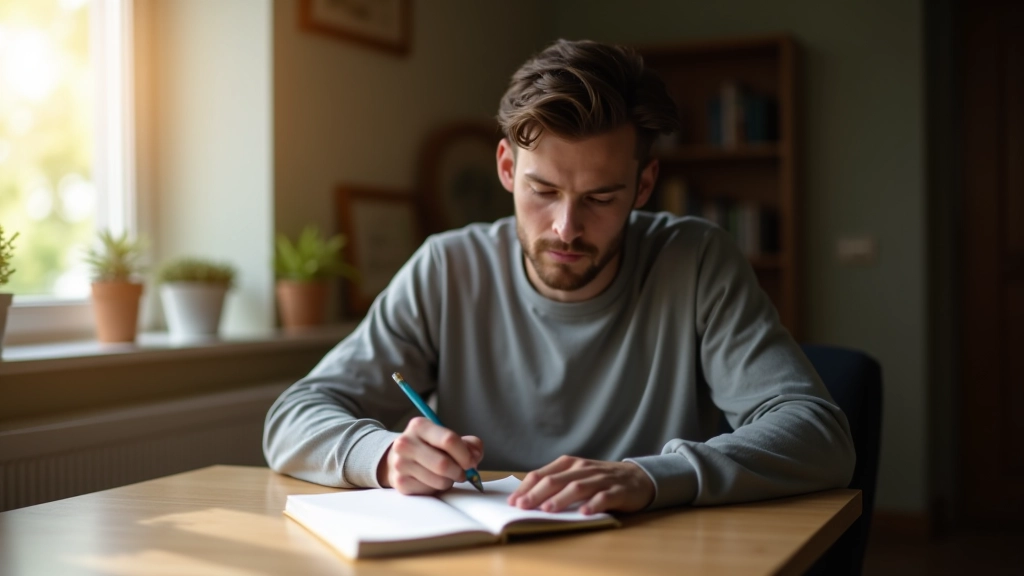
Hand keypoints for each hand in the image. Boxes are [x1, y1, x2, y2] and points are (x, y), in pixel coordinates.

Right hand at [376, 417, 482, 494]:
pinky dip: (436, 488)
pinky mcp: (400, 482)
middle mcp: (406, 443)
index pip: (449, 440)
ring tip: (445, 475)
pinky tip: (432, 480)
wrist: (399, 458)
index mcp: (420, 426)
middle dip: (459, 472)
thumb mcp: (447, 437)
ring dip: (449, 481)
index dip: (465, 455)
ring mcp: (400, 463)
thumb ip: (469, 444)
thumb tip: (475, 456)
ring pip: (438, 480)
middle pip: (443, 464)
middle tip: (462, 473)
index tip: (471, 463)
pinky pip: (429, 491)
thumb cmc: (430, 447)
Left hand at [507, 456, 654, 514]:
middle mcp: (584, 469)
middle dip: (537, 494)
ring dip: (560, 499)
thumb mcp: (576, 475)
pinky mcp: (618, 490)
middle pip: (556, 480)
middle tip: (522, 506)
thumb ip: (556, 482)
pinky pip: (604, 497)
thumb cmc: (599, 479)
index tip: (513, 501)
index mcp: (570, 463)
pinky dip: (593, 504)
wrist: (637, 478)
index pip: (543, 474)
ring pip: (578, 487)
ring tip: (547, 510)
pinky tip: (584, 513)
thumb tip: (526, 497)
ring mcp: (601, 479)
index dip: (527, 487)